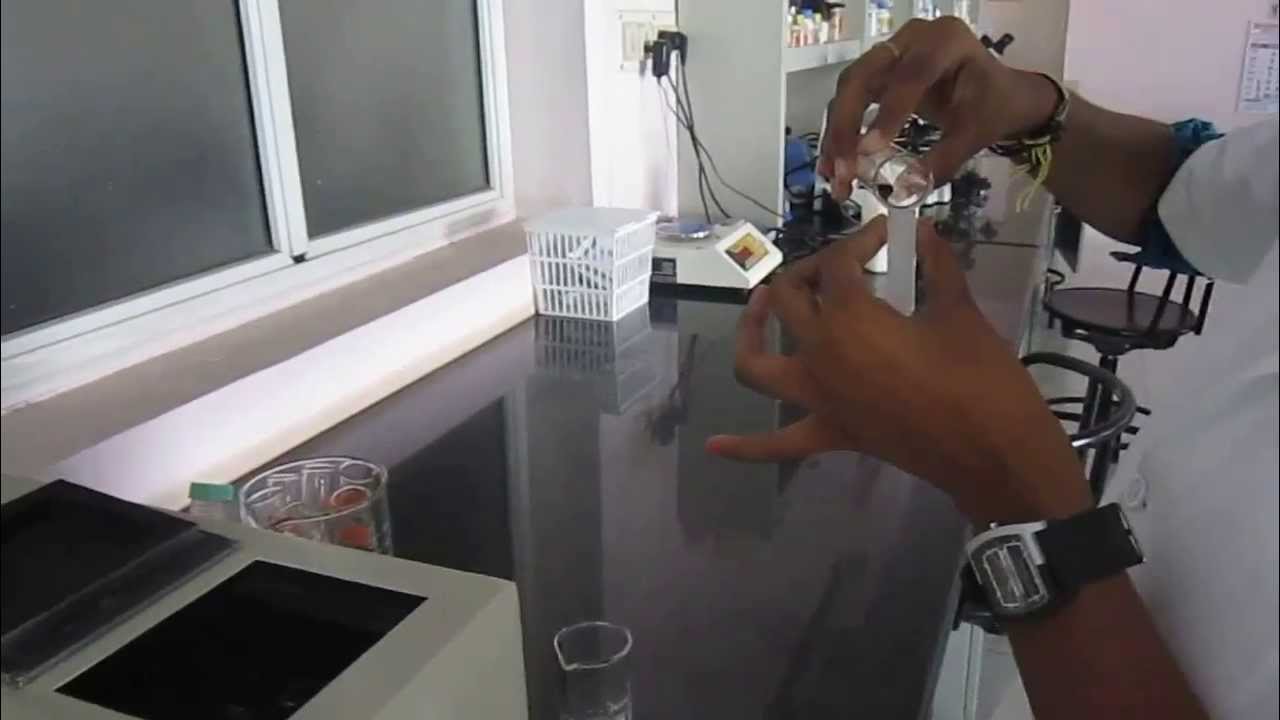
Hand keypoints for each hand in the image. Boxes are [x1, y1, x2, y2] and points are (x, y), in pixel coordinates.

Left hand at [707, 219, 1090, 523]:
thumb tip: (925, 232)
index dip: (862, 239)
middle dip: (807, 273)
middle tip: (838, 267)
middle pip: (788, 301)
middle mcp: (818, 354)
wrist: (991, 451)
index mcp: (849, 318)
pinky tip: (712, 446)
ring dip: (750, 335)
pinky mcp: (829, 435)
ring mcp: (816, 399)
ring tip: (762, 310)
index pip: (839, 265)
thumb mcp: (958, 311)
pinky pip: (775, 446)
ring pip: (756, 366)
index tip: (889, 231)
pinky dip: (742, 448)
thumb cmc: (978, 377)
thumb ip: (936, 266)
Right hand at [820, 17, 1059, 198]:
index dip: (887, 112)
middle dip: (846, 127)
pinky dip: (840, 134)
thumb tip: (905, 190)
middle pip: (862, 77)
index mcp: (944, 41)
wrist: (997, 95)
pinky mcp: (878, 74)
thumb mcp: (976, 132)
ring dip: (836, 135)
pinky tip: (834, 165)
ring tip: (836, 177)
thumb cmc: (993, 106)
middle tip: (842, 171)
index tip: (869, 150)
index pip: (909, 74)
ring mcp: (890, 55)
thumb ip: (943, 159)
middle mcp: (910, 40)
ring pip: (849, 90)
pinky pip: (850, 100)